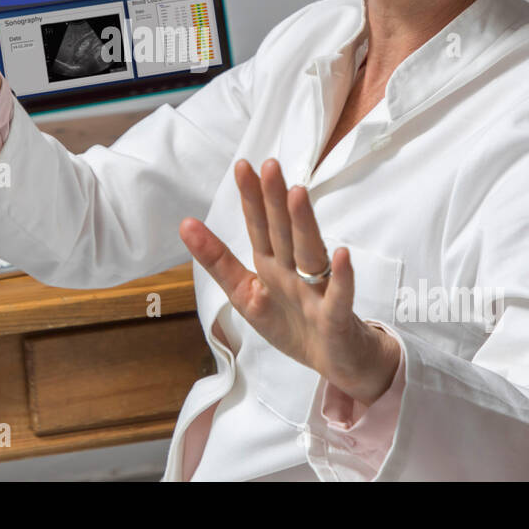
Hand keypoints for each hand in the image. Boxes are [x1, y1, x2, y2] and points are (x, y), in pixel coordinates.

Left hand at [179, 158, 400, 404]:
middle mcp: (295, 271)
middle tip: (268, 165)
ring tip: (297, 194)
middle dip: (274, 199)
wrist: (338, 362)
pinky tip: (343, 255)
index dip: (251, 199)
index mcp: (272, 266)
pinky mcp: (337, 317)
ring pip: (311, 253)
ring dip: (304, 224)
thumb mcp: (246, 294)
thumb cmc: (294, 324)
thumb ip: (218, 262)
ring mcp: (318, 292)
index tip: (242, 167)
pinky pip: (340, 296)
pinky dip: (342, 277)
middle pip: (284, 231)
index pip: (259, 227)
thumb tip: (185, 223)